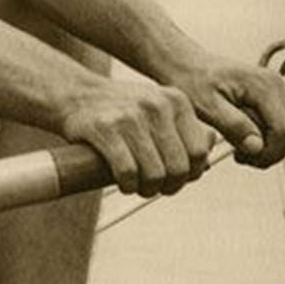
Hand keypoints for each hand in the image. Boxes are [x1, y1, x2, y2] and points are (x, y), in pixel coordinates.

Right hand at [58, 80, 215, 197]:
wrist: (76, 94)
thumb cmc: (121, 110)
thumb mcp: (158, 108)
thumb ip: (183, 130)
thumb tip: (208, 159)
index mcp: (176, 101)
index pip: (200, 151)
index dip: (191, 174)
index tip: (175, 180)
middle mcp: (157, 105)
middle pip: (179, 167)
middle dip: (168, 186)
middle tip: (155, 188)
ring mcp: (130, 116)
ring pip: (154, 173)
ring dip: (147, 190)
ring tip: (138, 186)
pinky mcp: (105, 129)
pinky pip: (127, 172)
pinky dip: (127, 186)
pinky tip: (123, 183)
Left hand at [166, 54, 284, 167]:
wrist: (185, 64)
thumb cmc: (190, 80)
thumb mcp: (206, 106)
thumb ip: (233, 125)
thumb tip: (257, 147)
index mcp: (264, 86)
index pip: (284, 132)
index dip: (267, 152)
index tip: (240, 157)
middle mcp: (276, 86)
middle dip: (268, 153)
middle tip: (239, 156)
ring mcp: (275, 91)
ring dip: (265, 147)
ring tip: (237, 146)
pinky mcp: (271, 98)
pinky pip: (277, 127)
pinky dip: (263, 139)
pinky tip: (240, 137)